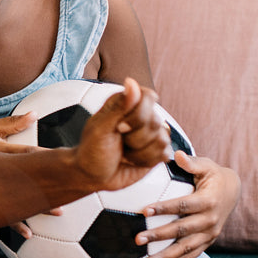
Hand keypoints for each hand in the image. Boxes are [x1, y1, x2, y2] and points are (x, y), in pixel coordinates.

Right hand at [0, 114, 57, 237]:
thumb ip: (12, 123)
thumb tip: (34, 114)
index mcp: (1, 153)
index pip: (29, 154)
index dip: (48, 157)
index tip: (66, 159)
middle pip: (30, 180)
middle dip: (51, 185)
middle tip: (71, 189)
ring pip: (20, 201)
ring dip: (40, 208)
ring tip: (58, 212)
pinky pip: (5, 216)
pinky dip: (16, 225)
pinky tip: (28, 233)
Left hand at [75, 78, 170, 192]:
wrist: (92, 176)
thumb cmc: (92, 149)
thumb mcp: (101, 128)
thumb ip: (119, 107)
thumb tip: (131, 82)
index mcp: (126, 103)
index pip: (148, 97)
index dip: (138, 115)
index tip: (119, 127)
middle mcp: (142, 115)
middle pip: (156, 121)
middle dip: (135, 137)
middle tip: (118, 141)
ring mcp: (151, 133)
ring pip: (162, 140)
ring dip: (139, 152)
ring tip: (124, 152)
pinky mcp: (157, 151)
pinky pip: (165, 154)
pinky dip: (146, 161)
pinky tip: (133, 160)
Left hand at [139, 152, 240, 257]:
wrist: (233, 190)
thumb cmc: (212, 174)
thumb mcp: (206, 164)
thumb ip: (191, 162)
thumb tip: (176, 154)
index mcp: (208, 201)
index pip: (183, 205)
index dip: (164, 208)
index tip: (144, 210)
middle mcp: (211, 220)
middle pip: (181, 230)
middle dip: (159, 236)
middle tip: (137, 240)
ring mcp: (210, 234)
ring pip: (186, 248)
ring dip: (166, 257)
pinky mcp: (208, 242)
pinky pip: (192, 256)